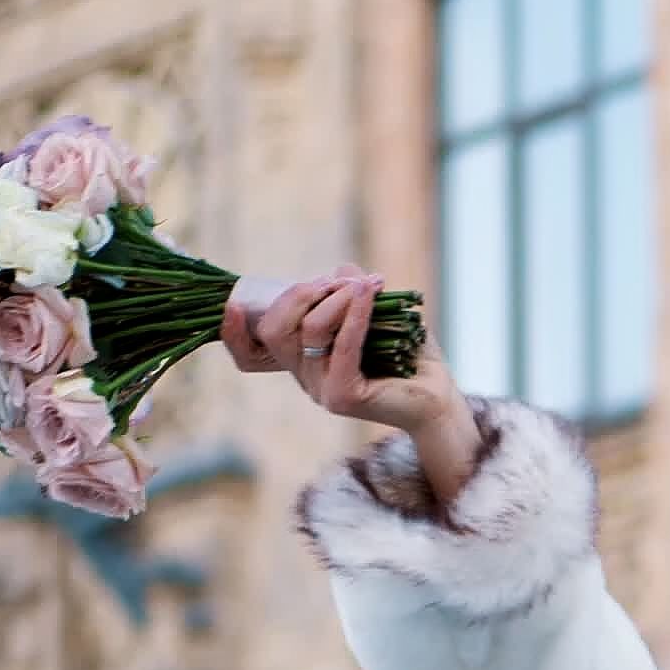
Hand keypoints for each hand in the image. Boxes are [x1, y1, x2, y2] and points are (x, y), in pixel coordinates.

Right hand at [250, 272, 463, 437]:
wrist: (438, 399)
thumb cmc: (407, 358)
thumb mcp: (375, 315)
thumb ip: (350, 292)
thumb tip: (339, 270)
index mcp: (302, 361)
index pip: (250, 351)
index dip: (232, 331)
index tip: (231, 302)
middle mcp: (305, 378)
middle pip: (275, 329)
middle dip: (301, 293)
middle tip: (339, 281)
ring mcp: (321, 390)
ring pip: (309, 330)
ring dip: (336, 297)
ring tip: (365, 286)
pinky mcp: (343, 397)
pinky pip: (341, 345)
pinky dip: (354, 313)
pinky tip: (368, 293)